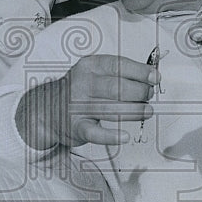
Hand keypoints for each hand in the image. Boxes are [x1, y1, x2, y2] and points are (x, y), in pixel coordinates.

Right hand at [17, 54, 158, 149]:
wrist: (47, 109)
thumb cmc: (79, 90)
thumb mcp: (94, 73)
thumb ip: (119, 74)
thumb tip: (151, 78)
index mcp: (89, 66)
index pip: (118, 65)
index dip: (139, 71)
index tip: (154, 78)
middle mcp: (82, 84)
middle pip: (117, 88)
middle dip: (139, 92)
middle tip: (148, 96)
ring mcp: (77, 106)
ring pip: (111, 109)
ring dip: (134, 111)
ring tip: (147, 111)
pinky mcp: (76, 127)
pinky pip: (95, 133)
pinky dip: (111, 136)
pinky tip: (125, 136)